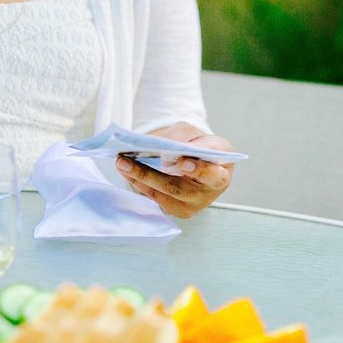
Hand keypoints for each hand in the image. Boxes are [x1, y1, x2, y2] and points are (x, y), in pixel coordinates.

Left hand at [115, 122, 234, 218]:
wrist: (202, 161)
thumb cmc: (199, 145)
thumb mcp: (193, 133)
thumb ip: (180, 136)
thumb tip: (158, 148)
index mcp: (222, 171)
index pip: (213, 174)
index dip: (199, 170)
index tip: (182, 162)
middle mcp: (210, 193)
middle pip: (179, 189)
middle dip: (150, 175)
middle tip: (126, 162)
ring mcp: (194, 205)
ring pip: (163, 196)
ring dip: (138, 179)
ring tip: (120, 163)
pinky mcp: (179, 210)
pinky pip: (157, 199)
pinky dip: (139, 184)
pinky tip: (126, 171)